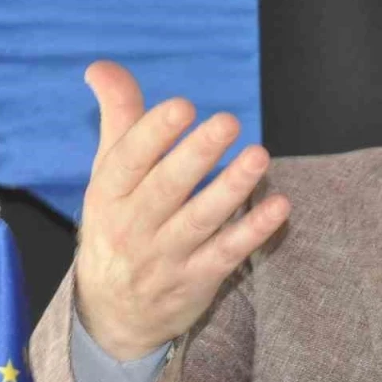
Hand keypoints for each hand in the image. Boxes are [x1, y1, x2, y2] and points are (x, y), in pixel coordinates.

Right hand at [73, 60, 289, 360]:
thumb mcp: (108, 175)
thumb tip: (101, 66)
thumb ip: (117, 118)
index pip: (128, 161)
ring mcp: (166, 257)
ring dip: (232, 188)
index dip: (153, 132)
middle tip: (228, 121)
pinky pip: (228, 253)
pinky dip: (254, 231)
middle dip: (196, 155)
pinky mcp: (198, 280)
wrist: (112, 315)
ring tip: (259, 156)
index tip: (183, 105)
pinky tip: (279, 206)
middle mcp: (133, 226)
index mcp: (108, 195)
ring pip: (201, 220)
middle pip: (166, 188)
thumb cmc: (117, 224)